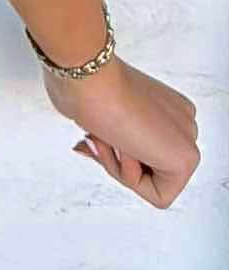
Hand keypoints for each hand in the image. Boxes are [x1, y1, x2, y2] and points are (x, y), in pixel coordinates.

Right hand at [43, 56, 199, 208]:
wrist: (87, 74)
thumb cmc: (83, 83)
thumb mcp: (96, 110)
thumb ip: (107, 130)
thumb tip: (100, 139)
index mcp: (164, 106)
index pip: (141, 147)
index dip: (112, 150)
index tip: (95, 132)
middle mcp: (180, 120)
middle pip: (148, 166)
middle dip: (115, 159)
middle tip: (98, 136)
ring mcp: (186, 137)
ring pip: (153, 181)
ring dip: (120, 166)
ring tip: (108, 137)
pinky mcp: (186, 158)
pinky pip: (159, 195)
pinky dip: (131, 180)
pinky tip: (123, 148)